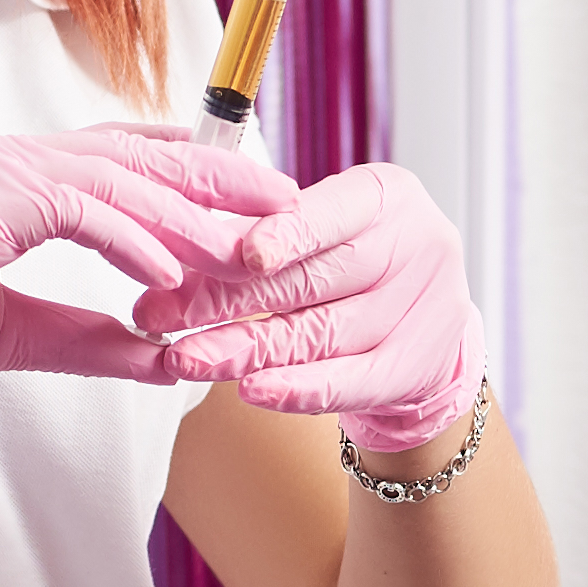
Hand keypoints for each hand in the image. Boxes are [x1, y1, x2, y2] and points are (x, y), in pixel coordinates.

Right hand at [0, 125, 262, 462]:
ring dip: (188, 215)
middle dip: (217, 178)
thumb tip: (165, 352)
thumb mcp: (5, 336)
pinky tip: (174, 276)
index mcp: (0, 179)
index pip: (113, 161)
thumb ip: (85, 337)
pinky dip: (130, 240)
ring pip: (112, 177)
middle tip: (290, 204)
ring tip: (254, 250)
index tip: (254, 207)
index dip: (189, 176)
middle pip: (130, 155)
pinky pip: (72, 208)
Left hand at [145, 160, 484, 462]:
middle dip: (226, 298)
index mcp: (385, 195)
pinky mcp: (413, 369)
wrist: (427, 322)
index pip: (330, 213)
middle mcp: (414, 247)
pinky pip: (348, 383)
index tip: (237, 256)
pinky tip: (251, 391)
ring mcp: (421, 312)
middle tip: (160, 313)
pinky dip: (296, 390)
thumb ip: (265, 227)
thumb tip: (180, 240)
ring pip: (320, 334)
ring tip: (184, 358)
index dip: (284, 235)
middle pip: (311, 279)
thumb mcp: (324, 223)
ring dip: (245, 350)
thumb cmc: (355, 258)